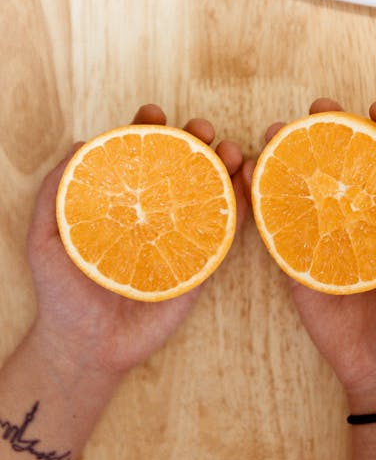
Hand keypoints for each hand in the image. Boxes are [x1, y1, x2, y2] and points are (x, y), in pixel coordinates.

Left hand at [27, 104, 247, 376]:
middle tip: (200, 128)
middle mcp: (155, 212)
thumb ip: (55, 192)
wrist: (87, 347)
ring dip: (226, 163)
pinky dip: (242, 205)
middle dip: (194, 138)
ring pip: (210, 190)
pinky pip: (226, 230)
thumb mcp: (44, 237)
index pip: (139, 155)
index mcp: (123, 201)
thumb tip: (79, 145)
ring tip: (232, 150)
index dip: (148, 129)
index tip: (153, 113)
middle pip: (180, 164)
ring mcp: (180, 236)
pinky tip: (248, 185)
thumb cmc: (62, 292)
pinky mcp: (201, 264)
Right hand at [243, 98, 375, 410]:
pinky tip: (253, 173)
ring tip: (276, 131)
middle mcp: (360, 218)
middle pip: (344, 164)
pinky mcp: (299, 259)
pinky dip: (264, 197)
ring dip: (290, 155)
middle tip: (318, 109)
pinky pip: (279, 224)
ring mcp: (326, 236)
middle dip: (330, 131)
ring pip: (307, 186)